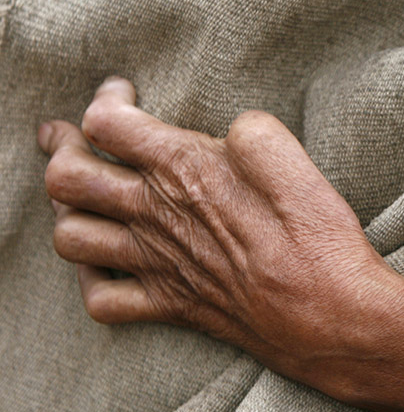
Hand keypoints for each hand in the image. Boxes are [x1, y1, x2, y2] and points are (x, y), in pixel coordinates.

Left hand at [39, 78, 403, 411]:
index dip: (107, 98)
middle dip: (61, 147)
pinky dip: (93, 280)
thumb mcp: (295, 162)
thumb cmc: (321, 241)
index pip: (106, 123)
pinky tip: (108, 265)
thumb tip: (231, 132)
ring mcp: (158, 265)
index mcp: (184, 170)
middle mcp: (157, 216)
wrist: (333, 319)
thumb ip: (252, 132)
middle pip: (66, 176)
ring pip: (69, 236)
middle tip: (72, 136)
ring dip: (68, 212)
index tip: (125, 92)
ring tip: (85, 198)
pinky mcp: (172, 306)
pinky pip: (100, 300)